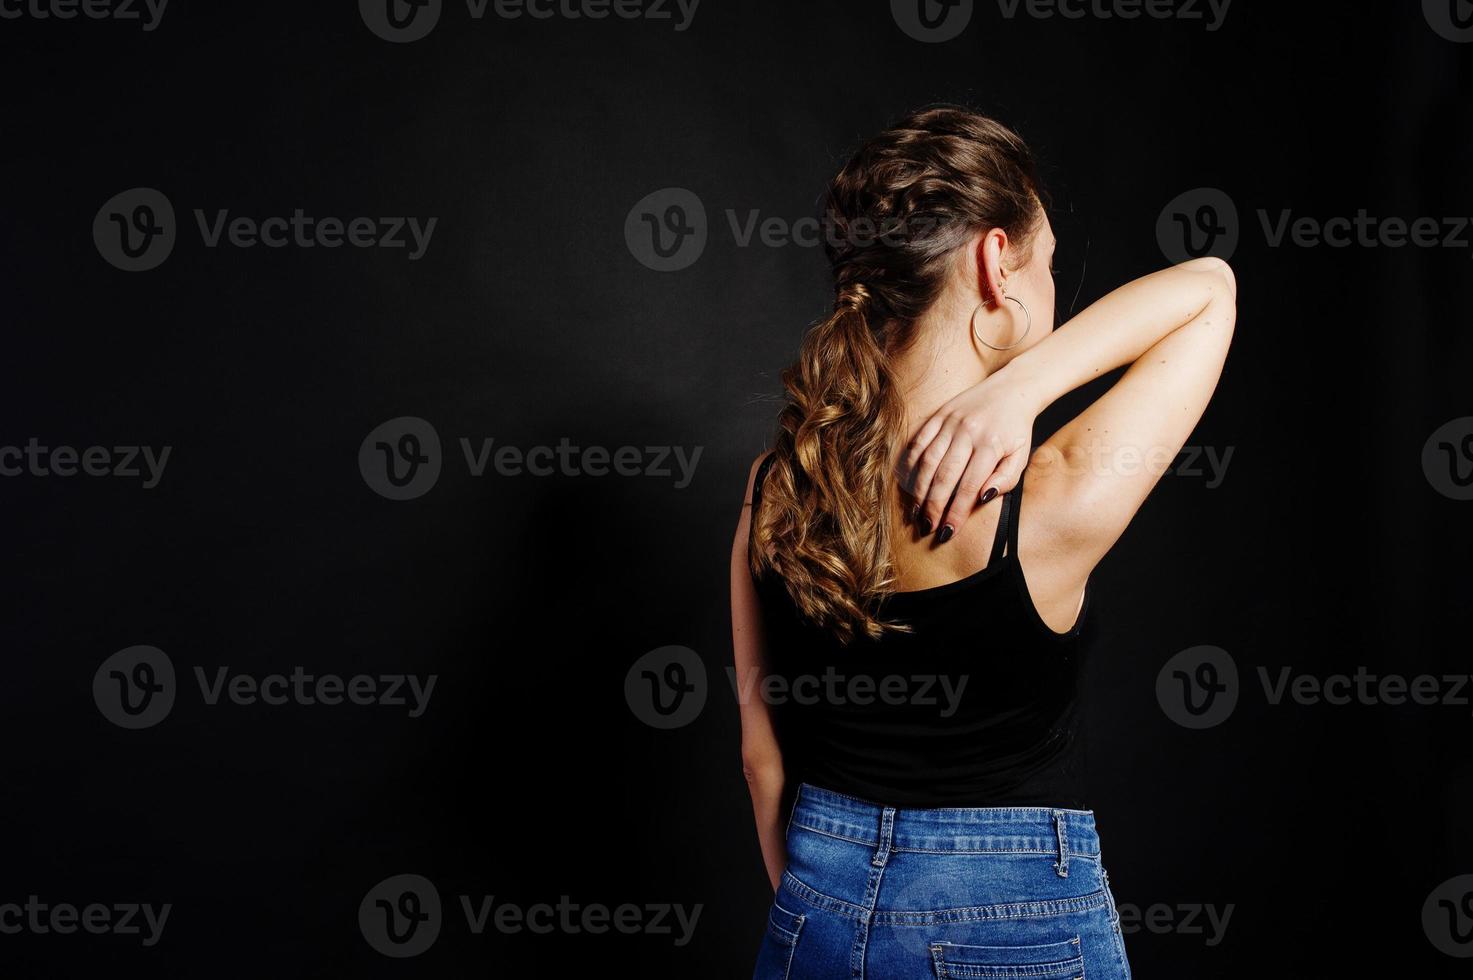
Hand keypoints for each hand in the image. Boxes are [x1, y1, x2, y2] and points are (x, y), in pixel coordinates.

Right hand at [897, 369, 1038, 540]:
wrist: (1012, 388)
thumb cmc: (1016, 429)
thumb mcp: (1021, 455)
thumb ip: (1005, 479)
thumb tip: (983, 498)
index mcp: (990, 445)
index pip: (969, 486)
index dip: (956, 512)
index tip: (947, 532)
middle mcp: (967, 432)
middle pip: (944, 476)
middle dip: (933, 505)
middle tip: (926, 527)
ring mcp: (950, 422)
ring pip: (928, 460)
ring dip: (918, 489)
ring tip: (915, 511)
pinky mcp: (939, 415)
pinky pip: (919, 441)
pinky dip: (910, 463)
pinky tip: (906, 483)